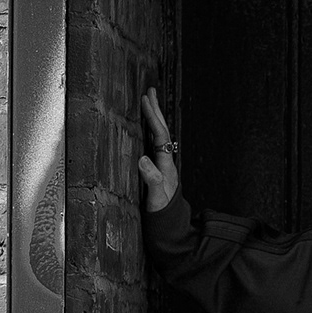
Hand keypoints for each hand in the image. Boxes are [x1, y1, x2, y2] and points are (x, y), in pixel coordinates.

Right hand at [139, 86, 179, 214]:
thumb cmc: (161, 210)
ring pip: (158, 134)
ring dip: (154, 117)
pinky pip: (154, 142)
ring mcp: (162, 162)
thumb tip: (142, 159)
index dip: (153, 117)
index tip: (146, 101)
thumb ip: (151, 179)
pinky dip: (150, 130)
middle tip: (150, 90)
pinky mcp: (156, 166)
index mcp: (166, 163)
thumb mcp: (156, 196)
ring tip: (149, 101)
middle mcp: (165, 160)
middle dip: (156, 110)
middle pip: (162, 129)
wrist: (168, 222)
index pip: (160, 135)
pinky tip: (146, 126)